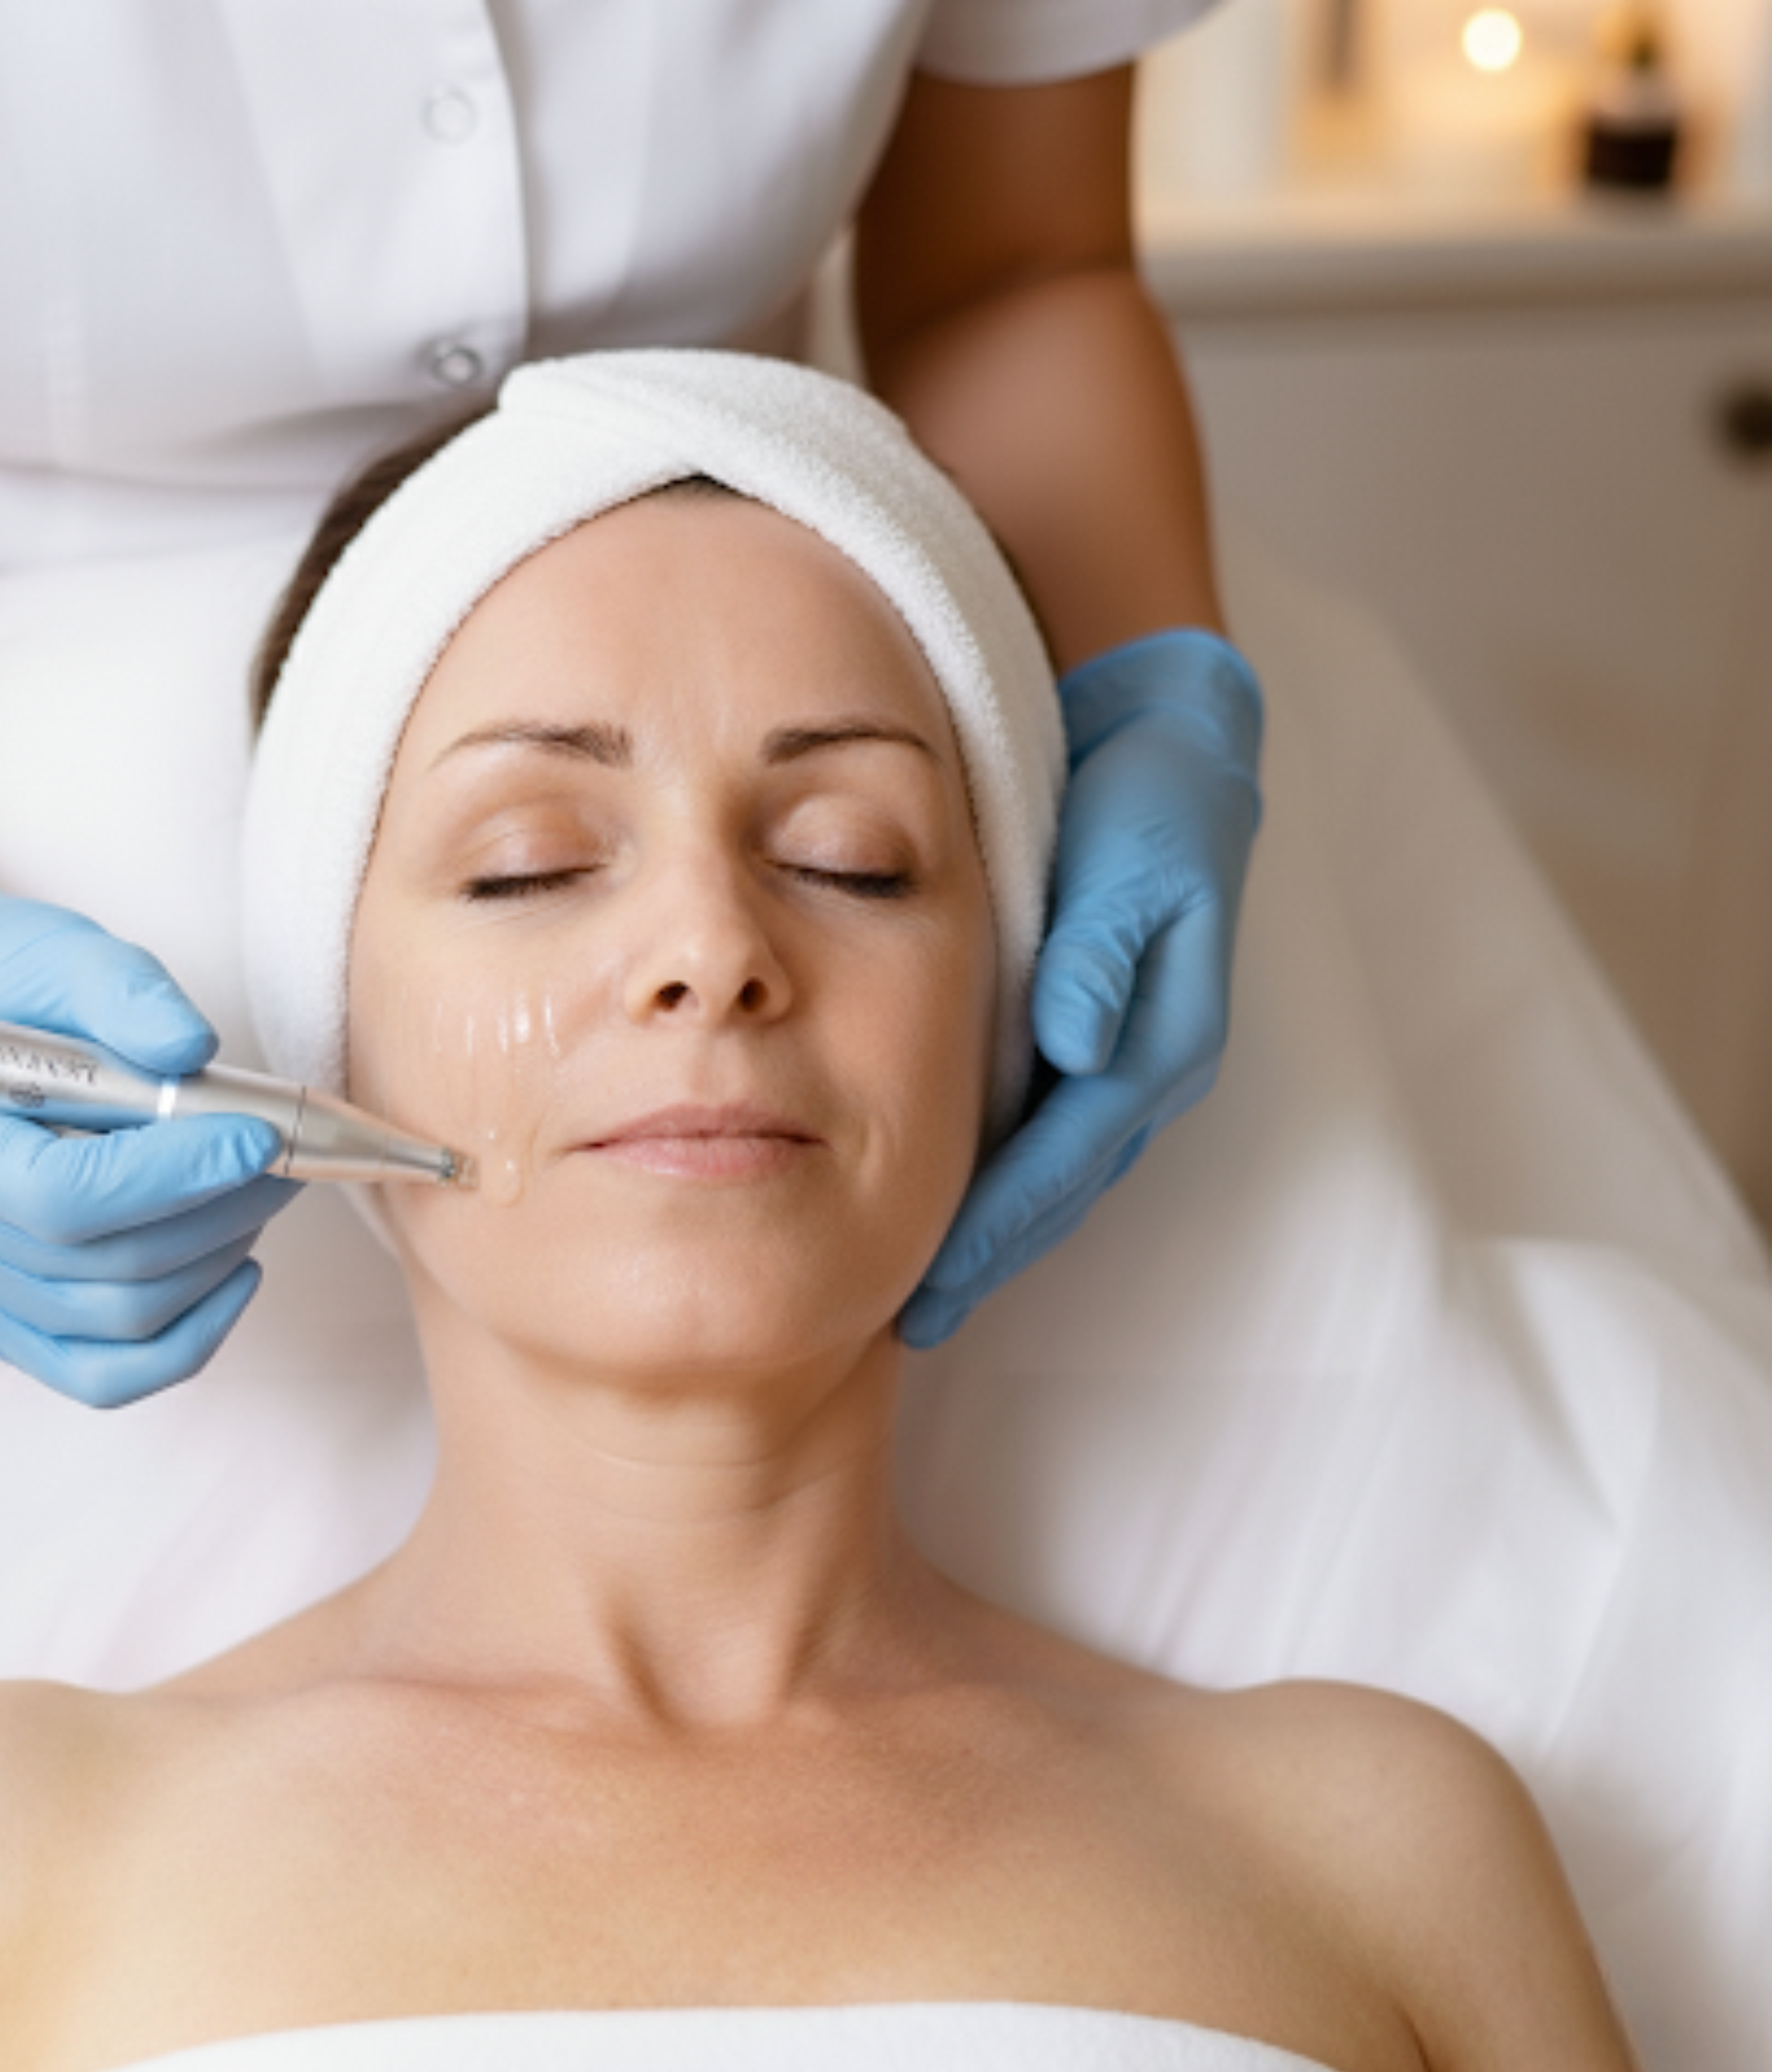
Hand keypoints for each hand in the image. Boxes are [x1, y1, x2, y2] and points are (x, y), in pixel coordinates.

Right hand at [0, 819, 298, 1405]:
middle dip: (219, 1213)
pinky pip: (98, 1372)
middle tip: (286, 1159)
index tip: (258, 1136)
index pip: (61, 1197)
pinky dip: (183, 1339)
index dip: (174, 1176)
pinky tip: (235, 1275)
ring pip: (115, 1322)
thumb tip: (192, 1048)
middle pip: (99, 1266)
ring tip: (261, 1194)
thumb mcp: (57, 951)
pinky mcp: (0, 1316)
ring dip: (215, 1262)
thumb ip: (124, 992)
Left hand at [900, 630, 1262, 1346]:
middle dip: (980, 1260)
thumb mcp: (1141, 859)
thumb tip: (1073, 1041)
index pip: (1063, 1162)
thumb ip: (1105, 950)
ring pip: (1039, 1170)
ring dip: (979, 1229)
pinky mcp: (1080, 1034)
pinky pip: (1028, 1128)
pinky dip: (981, 1173)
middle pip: (1050, 1190)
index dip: (995, 1232)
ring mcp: (1109, 1057)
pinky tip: (919, 1193)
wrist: (1168, 745)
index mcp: (1156, 1044)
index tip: (930, 1295)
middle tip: (903, 1326)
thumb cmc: (1155, 800)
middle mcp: (1134, 1067)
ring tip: (905, 1289)